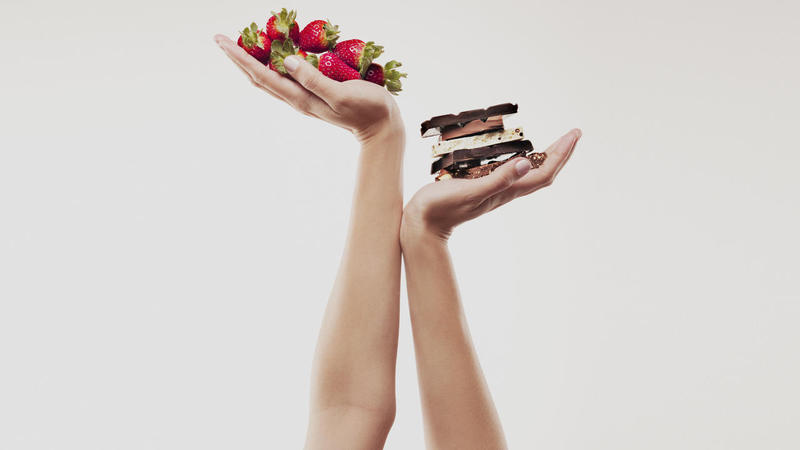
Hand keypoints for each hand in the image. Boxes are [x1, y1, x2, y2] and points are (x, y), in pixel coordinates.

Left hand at [213, 35, 402, 143]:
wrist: (381, 127)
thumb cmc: (366, 109)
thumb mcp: (340, 94)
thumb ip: (314, 78)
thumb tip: (287, 60)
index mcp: (299, 98)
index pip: (261, 75)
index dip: (240, 57)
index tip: (222, 40)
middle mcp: (296, 98)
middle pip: (257, 76)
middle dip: (238, 58)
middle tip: (221, 38)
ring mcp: (304, 97)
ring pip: (269, 77)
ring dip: (252, 61)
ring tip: (241, 43)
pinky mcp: (314, 93)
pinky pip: (286, 76)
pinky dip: (273, 63)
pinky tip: (275, 53)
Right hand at [401, 129, 581, 241]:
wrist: (422, 225)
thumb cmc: (441, 208)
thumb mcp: (470, 190)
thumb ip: (498, 179)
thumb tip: (526, 163)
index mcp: (507, 191)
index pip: (544, 172)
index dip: (561, 154)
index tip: (573, 134)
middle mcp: (505, 191)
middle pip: (542, 173)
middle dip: (559, 154)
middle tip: (572, 134)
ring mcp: (495, 191)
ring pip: (529, 174)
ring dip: (544, 158)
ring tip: (554, 144)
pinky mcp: (482, 188)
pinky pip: (512, 174)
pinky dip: (522, 161)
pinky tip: (517, 155)